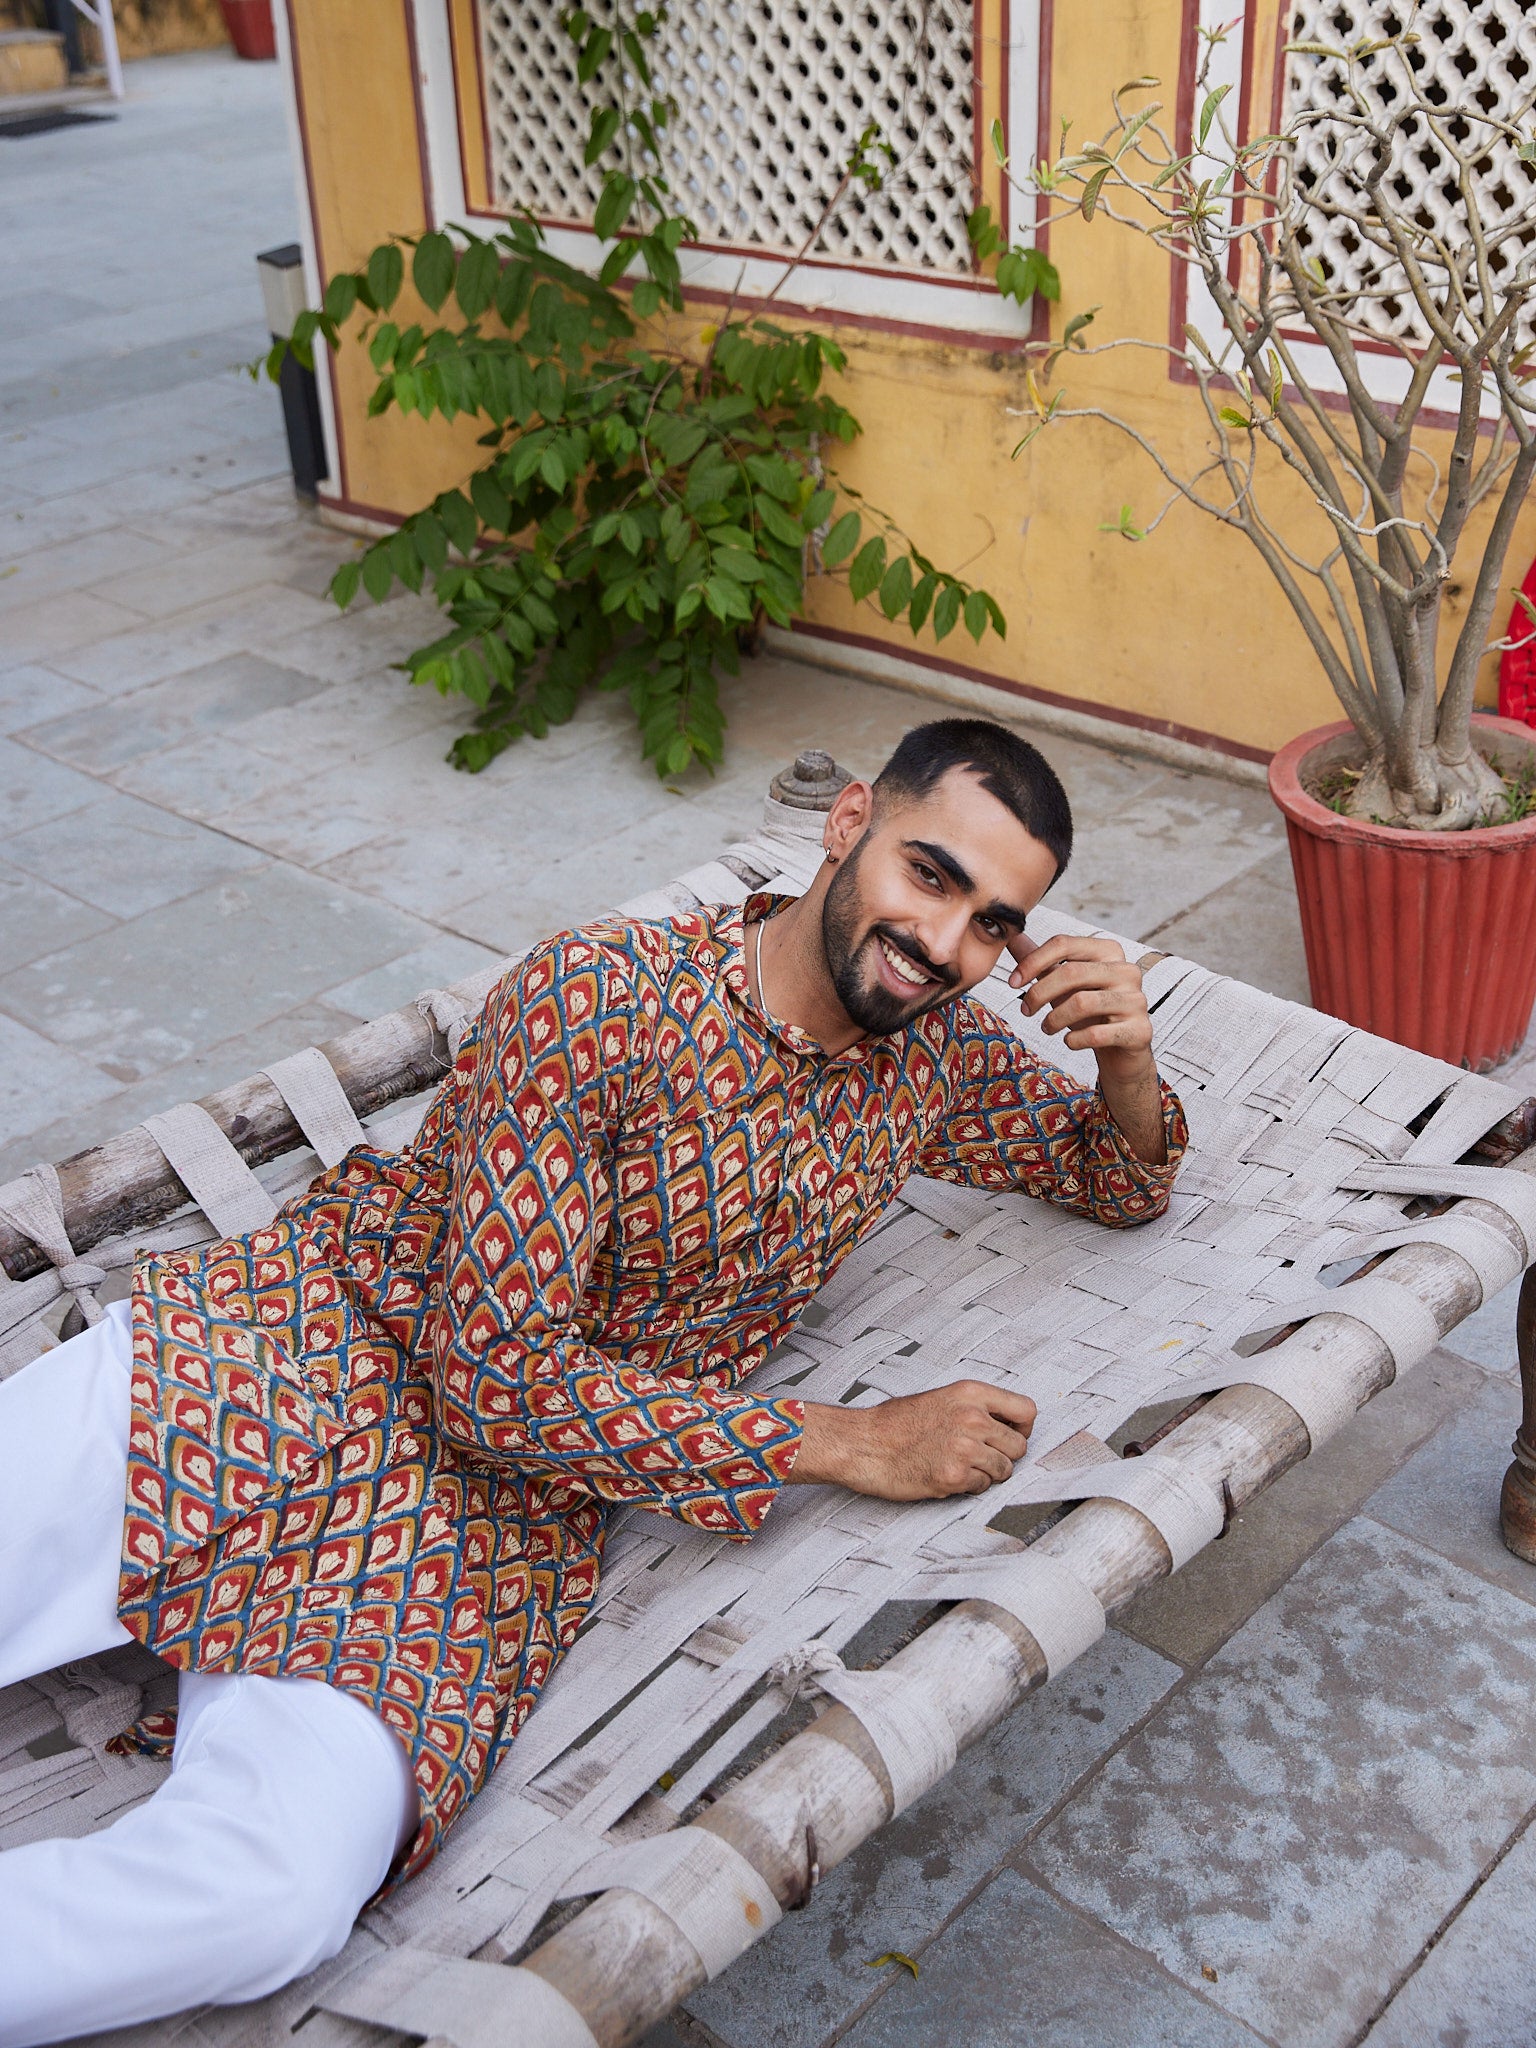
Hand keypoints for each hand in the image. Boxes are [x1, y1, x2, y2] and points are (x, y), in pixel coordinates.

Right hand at [790, 1381, 1036, 1499]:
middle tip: (980, 1457)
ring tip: (959, 1466)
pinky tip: (946, 1475)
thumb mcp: (940, 1398)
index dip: (1022, 1428)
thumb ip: (975, 1408)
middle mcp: (972, 1418)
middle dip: (1003, 1456)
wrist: (862, 1444)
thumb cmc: (894, 1424)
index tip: (1011, 1435)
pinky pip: (981, 1488)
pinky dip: (967, 1487)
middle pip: (1019, 1446)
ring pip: (1003, 1470)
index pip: (1027, 1410)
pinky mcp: (953, 1476)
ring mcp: (964, 1448)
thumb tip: (1006, 1424)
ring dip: (986, 1474)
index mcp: (970, 1393)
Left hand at [1006, 932, 1152, 1077]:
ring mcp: (1136, 1000)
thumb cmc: (1091, 1013)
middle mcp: (1126, 970)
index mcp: (1109, 951)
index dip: (1032, 961)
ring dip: (1054, 1019)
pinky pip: (1095, 1034)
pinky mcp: (1139, 1031)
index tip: (1013, 982)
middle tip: (1026, 1010)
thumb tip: (1013, 937)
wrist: (1121, 1050)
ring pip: (1082, 1003)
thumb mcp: (1064, 984)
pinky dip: (1074, 1040)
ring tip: (1046, 1027)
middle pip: (1071, 972)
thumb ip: (1042, 962)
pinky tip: (1070, 1041)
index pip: (1064, 943)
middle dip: (1039, 993)